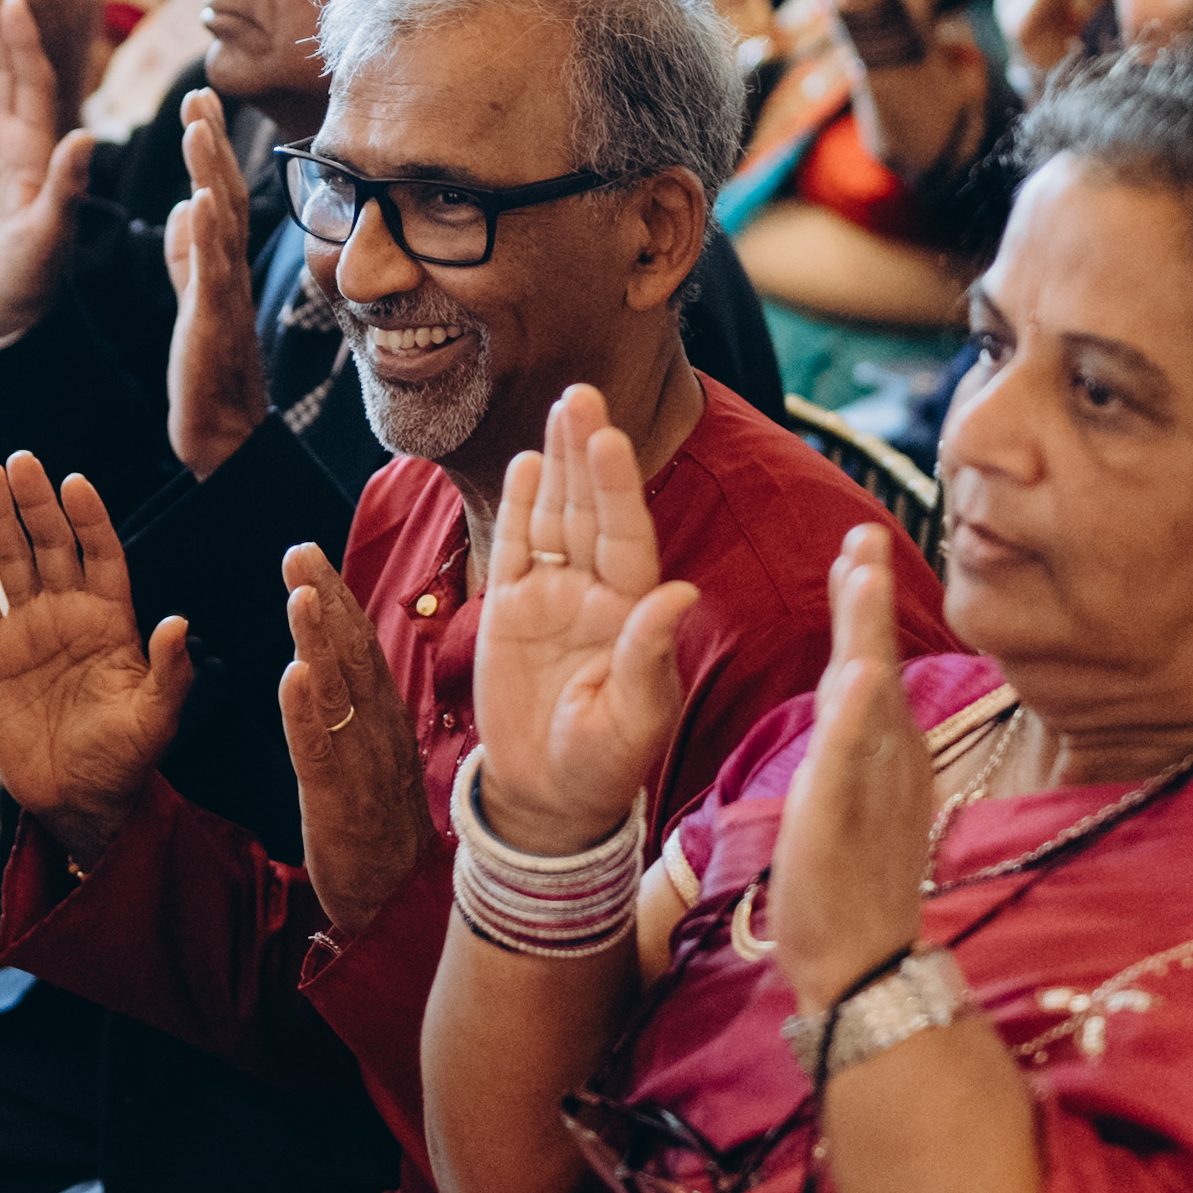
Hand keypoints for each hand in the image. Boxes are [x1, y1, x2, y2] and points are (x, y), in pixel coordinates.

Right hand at [0, 0, 91, 340]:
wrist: (5, 302)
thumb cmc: (34, 275)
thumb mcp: (51, 234)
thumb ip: (65, 187)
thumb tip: (84, 140)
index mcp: (41, 146)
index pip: (33, 79)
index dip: (23, 40)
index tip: (13, 0)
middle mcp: (16, 136)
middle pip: (5, 67)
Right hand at [0, 458, 186, 867]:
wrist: (77, 801)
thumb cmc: (124, 761)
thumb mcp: (156, 719)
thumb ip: (169, 672)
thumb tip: (180, 622)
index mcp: (113, 622)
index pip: (102, 554)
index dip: (89, 519)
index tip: (75, 484)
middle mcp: (69, 615)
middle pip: (51, 544)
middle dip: (36, 502)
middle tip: (21, 461)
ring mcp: (29, 632)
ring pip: (12, 561)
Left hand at [164, 87, 273, 474]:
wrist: (221, 429)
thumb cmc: (209, 367)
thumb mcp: (192, 298)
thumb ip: (188, 255)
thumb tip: (183, 209)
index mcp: (221, 262)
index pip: (215, 191)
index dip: (207, 147)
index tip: (197, 102)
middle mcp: (230, 269)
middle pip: (222, 192)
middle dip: (210, 142)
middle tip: (199, 93)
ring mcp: (225, 292)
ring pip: (220, 220)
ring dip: (208, 171)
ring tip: (196, 127)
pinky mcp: (213, 319)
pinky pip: (212, 269)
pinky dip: (208, 232)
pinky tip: (200, 198)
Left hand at [278, 553, 424, 937]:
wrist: (399, 904)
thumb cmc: (383, 829)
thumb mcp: (375, 757)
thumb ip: (362, 709)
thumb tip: (339, 661)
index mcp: (385, 719)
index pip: (361, 646)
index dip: (336, 598)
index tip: (310, 553)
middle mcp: (378, 732)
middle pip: (352, 654)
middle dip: (325, 599)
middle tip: (299, 550)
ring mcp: (360, 765)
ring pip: (338, 692)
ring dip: (317, 640)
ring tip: (298, 593)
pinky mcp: (339, 802)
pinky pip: (319, 750)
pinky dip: (305, 712)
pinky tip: (293, 676)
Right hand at [468, 387, 705, 850]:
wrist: (549, 798)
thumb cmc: (604, 765)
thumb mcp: (634, 718)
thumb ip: (649, 655)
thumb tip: (681, 594)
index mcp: (636, 612)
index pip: (628, 536)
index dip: (620, 488)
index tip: (614, 439)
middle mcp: (598, 593)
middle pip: (593, 509)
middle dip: (590, 452)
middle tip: (584, 394)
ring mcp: (554, 597)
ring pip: (557, 516)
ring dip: (559, 462)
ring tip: (563, 405)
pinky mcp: (511, 610)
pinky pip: (516, 548)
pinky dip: (519, 506)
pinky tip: (525, 463)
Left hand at [764, 528, 931, 1014]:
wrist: (861, 966)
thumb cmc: (854, 884)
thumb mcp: (859, 797)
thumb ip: (861, 745)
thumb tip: (860, 695)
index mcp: (885, 752)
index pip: (873, 663)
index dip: (866, 605)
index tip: (860, 545)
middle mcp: (886, 759)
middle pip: (878, 662)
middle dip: (869, 596)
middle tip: (864, 532)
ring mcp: (870, 787)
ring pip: (869, 698)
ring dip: (866, 633)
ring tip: (862, 574)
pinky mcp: (844, 820)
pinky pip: (850, 762)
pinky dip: (857, 717)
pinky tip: (860, 676)